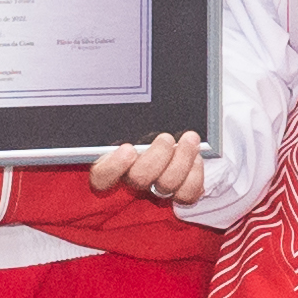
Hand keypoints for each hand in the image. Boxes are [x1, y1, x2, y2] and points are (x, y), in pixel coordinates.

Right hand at [81, 130, 209, 206]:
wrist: (169, 142)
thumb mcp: (125, 122)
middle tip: (165, 138)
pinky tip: (196, 158)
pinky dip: (196, 174)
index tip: (128, 150)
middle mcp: (130, 181)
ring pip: (166, 185)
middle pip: (139, 179)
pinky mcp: (178, 194)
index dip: (113, 167)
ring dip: (182, 160)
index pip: (101, 177)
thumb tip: (112, 102)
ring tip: (190, 139)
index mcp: (110, 165)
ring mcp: (155, 190)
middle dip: (157, 157)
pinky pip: (188, 194)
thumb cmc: (140, 131)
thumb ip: (119, 122)